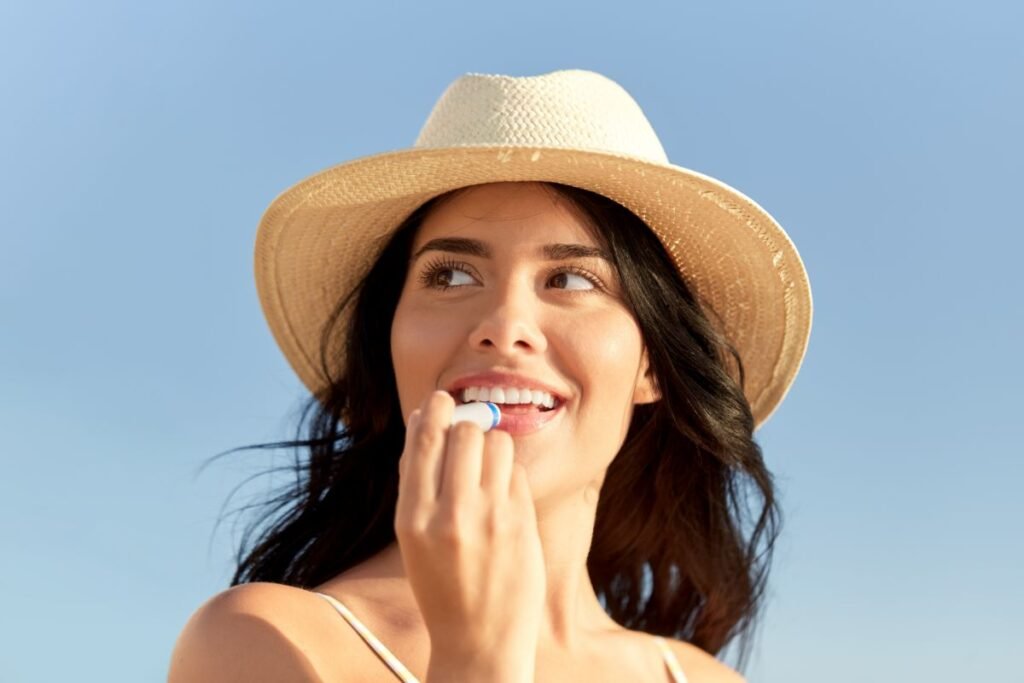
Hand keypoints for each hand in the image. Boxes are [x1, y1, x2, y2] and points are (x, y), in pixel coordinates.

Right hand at [395, 391, 544, 678]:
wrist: (478, 643)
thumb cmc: (442, 584)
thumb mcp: (413, 538)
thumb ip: (418, 483)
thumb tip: (427, 420)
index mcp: (412, 518)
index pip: (424, 440)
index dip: (434, 411)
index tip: (441, 399)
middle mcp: (449, 515)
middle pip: (466, 432)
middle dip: (469, 427)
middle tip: (470, 435)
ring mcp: (489, 519)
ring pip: (498, 445)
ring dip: (494, 448)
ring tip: (488, 472)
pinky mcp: (521, 524)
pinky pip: (517, 474)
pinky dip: (510, 477)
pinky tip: (503, 501)